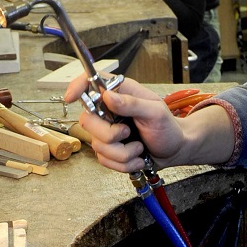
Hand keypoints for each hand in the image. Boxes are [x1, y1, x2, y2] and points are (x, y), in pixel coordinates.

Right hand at [63, 75, 185, 172]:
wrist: (175, 150)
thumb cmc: (168, 126)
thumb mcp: (155, 111)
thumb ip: (132, 103)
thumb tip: (108, 96)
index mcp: (120, 93)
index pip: (90, 83)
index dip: (77, 87)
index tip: (71, 97)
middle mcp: (108, 111)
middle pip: (86, 121)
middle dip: (109, 134)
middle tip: (128, 133)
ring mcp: (106, 132)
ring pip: (97, 146)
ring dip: (123, 153)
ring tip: (139, 147)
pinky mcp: (108, 151)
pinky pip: (105, 161)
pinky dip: (124, 164)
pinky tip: (137, 157)